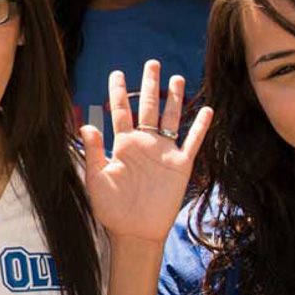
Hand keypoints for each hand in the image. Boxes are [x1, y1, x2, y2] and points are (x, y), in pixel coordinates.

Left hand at [84, 61, 211, 242]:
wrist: (134, 232)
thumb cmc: (112, 209)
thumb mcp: (96, 179)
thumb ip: (93, 152)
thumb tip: (87, 125)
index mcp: (123, 145)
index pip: (121, 111)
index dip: (119, 92)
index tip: (117, 72)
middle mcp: (144, 144)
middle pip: (149, 107)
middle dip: (150, 85)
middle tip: (152, 62)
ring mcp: (163, 152)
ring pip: (171, 118)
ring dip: (174, 99)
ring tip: (177, 77)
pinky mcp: (180, 165)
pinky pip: (192, 141)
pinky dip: (200, 126)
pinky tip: (206, 109)